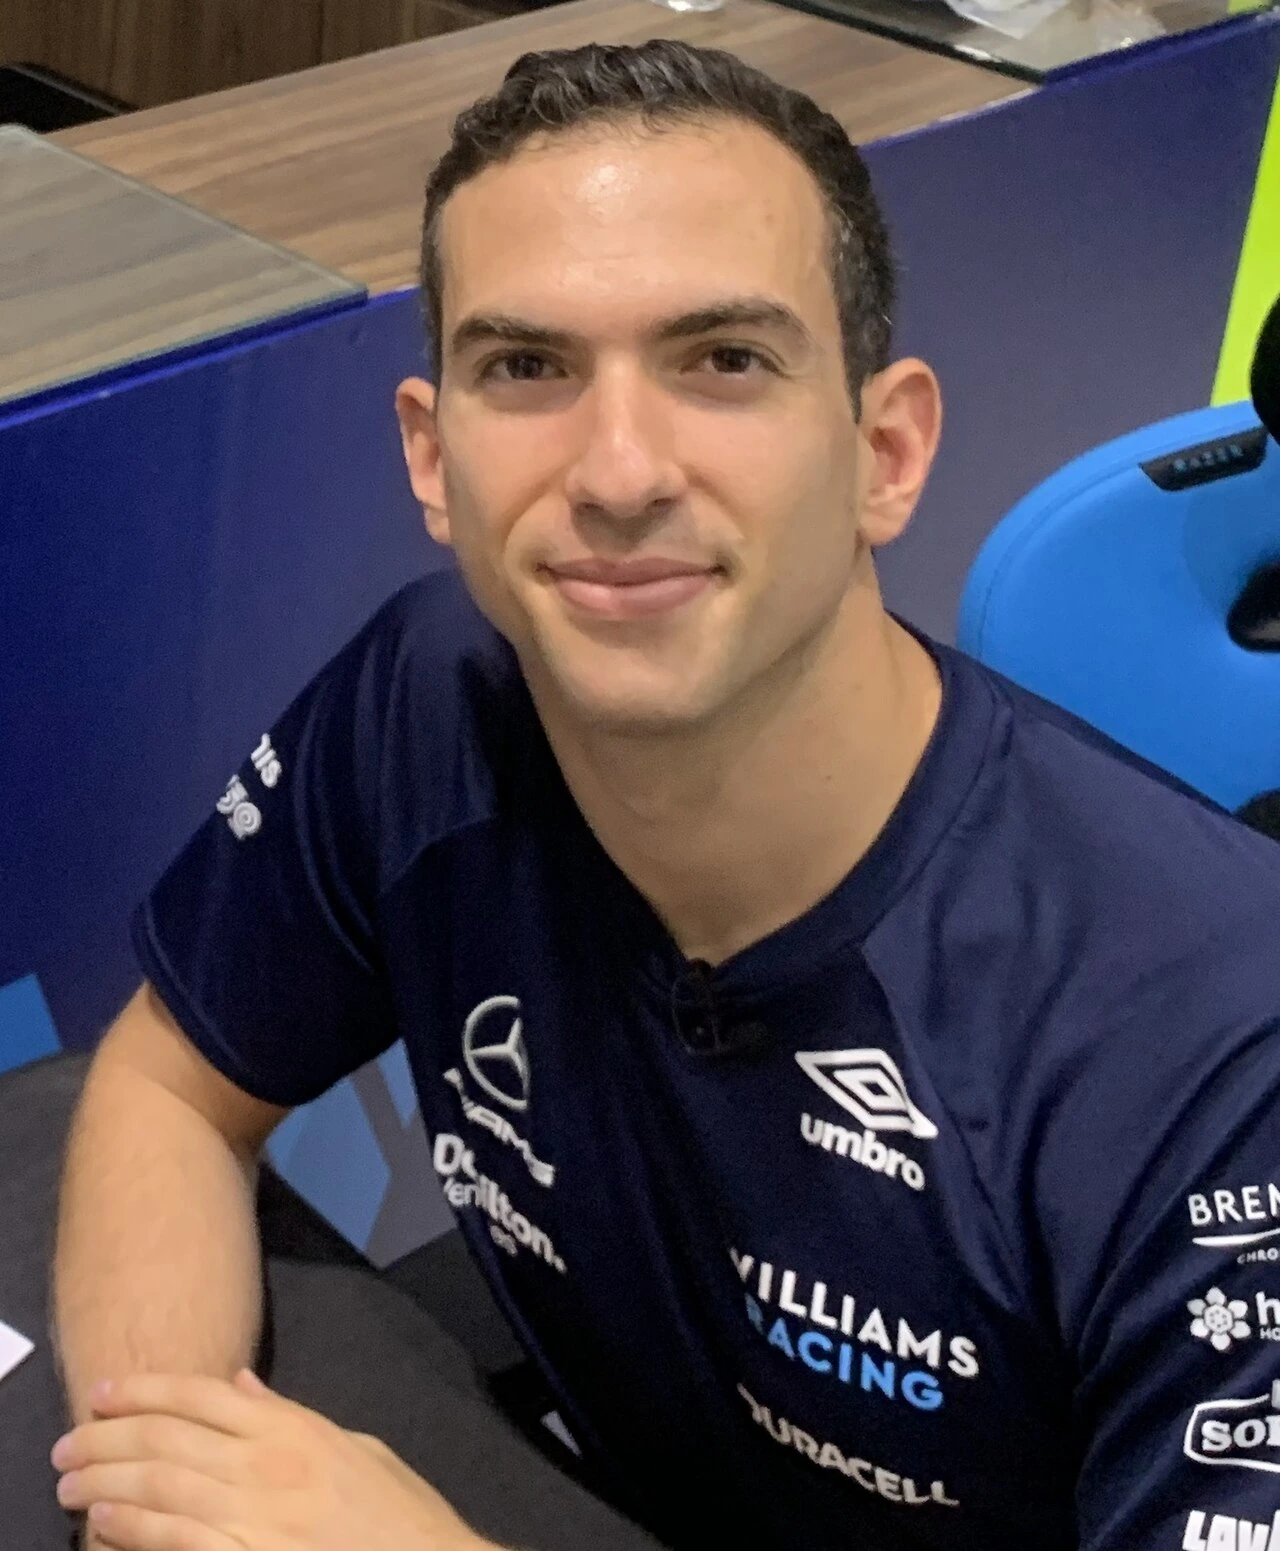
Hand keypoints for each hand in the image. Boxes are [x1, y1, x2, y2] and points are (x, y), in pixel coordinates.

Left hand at [53, 1369, 489, 1550]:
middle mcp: (271, 1468)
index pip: (204, 1396)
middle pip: (169, 1440)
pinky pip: (177, 1541)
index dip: (147, 1390)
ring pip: (162, 1489)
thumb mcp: (357, 1446)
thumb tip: (239, 1385)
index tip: (105, 1391)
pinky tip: (105, 1525)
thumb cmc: (402, 1516)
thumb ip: (291, 1415)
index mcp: (298, 1431)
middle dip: (109, 1437)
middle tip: (68, 1442)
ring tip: (72, 1483)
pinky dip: (134, 1530)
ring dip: (107, 1483)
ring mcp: (258, 1520)